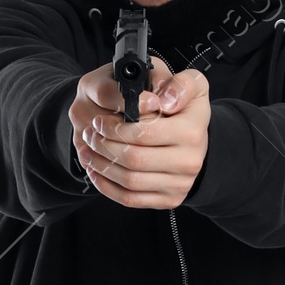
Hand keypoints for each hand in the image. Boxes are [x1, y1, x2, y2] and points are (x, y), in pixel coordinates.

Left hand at [68, 58, 210, 209]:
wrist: (196, 139)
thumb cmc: (185, 107)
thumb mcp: (191, 84)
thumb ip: (180, 85)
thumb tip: (162, 102)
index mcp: (192, 132)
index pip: (144, 134)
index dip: (115, 129)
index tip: (100, 120)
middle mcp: (189, 162)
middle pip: (134, 159)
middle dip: (104, 146)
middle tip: (90, 134)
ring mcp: (180, 185)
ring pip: (129, 181)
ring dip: (101, 165)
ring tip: (88, 149)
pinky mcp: (169, 200)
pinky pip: (130, 199)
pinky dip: (107, 186)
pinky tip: (96, 170)